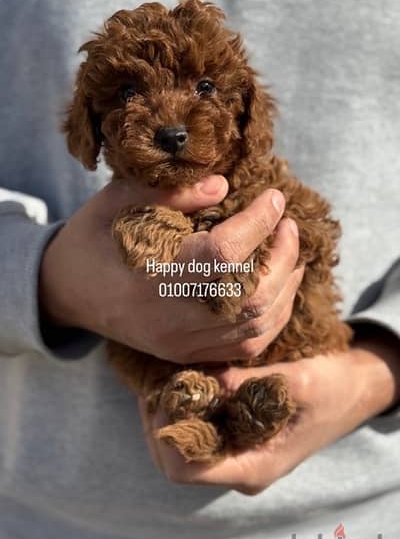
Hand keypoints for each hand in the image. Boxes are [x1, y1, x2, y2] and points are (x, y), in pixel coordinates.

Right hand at [39, 177, 301, 362]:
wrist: (65, 290)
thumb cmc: (94, 237)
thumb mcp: (119, 199)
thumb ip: (171, 190)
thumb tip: (224, 186)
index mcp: (152, 274)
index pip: (225, 253)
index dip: (258, 223)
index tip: (274, 197)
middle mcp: (171, 316)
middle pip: (250, 296)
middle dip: (282, 257)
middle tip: (288, 225)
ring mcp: (181, 341)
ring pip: (255, 327)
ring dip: (285, 288)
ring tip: (291, 253)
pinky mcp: (185, 352)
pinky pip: (245, 347)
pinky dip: (272, 317)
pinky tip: (277, 289)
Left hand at [140, 326, 399, 492]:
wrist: (353, 390)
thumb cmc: (331, 388)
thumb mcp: (297, 381)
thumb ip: (250, 384)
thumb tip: (206, 379)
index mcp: (253, 467)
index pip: (185, 470)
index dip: (166, 434)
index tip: (167, 394)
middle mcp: (239, 467)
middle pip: (173, 460)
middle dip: (158, 421)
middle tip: (158, 378)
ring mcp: (236, 453)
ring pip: (180, 445)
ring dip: (167, 412)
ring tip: (166, 374)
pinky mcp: (236, 436)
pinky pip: (195, 429)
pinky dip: (182, 407)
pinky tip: (181, 376)